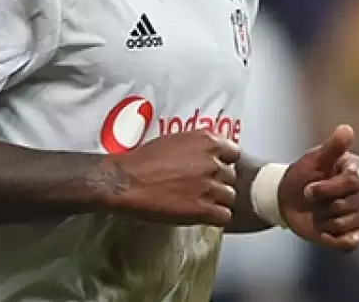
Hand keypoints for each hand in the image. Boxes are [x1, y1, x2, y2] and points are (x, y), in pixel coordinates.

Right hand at [108, 131, 240, 225]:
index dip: (224, 163)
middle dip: (219, 183)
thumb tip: (210, 154)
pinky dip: (216, 218)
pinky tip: (203, 216)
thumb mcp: (175, 140)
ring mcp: (209, 186)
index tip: (215, 170)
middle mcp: (213, 162)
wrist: (124, 181)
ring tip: (200, 203)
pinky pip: (225, 216)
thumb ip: (198, 146)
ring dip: (218, 201)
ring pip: (230, 197)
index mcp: (207, 141)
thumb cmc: (143, 160)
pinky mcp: (202, 209)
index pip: (234, 153)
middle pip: (231, 177)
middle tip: (202, 188)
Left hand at [278, 125, 358, 251]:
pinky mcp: (356, 234)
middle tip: (311, 199)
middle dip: (322, 205)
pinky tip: (323, 228)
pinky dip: (331, 237)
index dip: (328, 188)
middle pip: (349, 205)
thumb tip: (346, 129)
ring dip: (323, 221)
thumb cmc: (303, 176)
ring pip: (346, 224)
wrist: (289, 200)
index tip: (309, 188)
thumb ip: (332, 147)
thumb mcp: (313, 159)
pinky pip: (349, 242)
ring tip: (316, 212)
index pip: (353, 182)